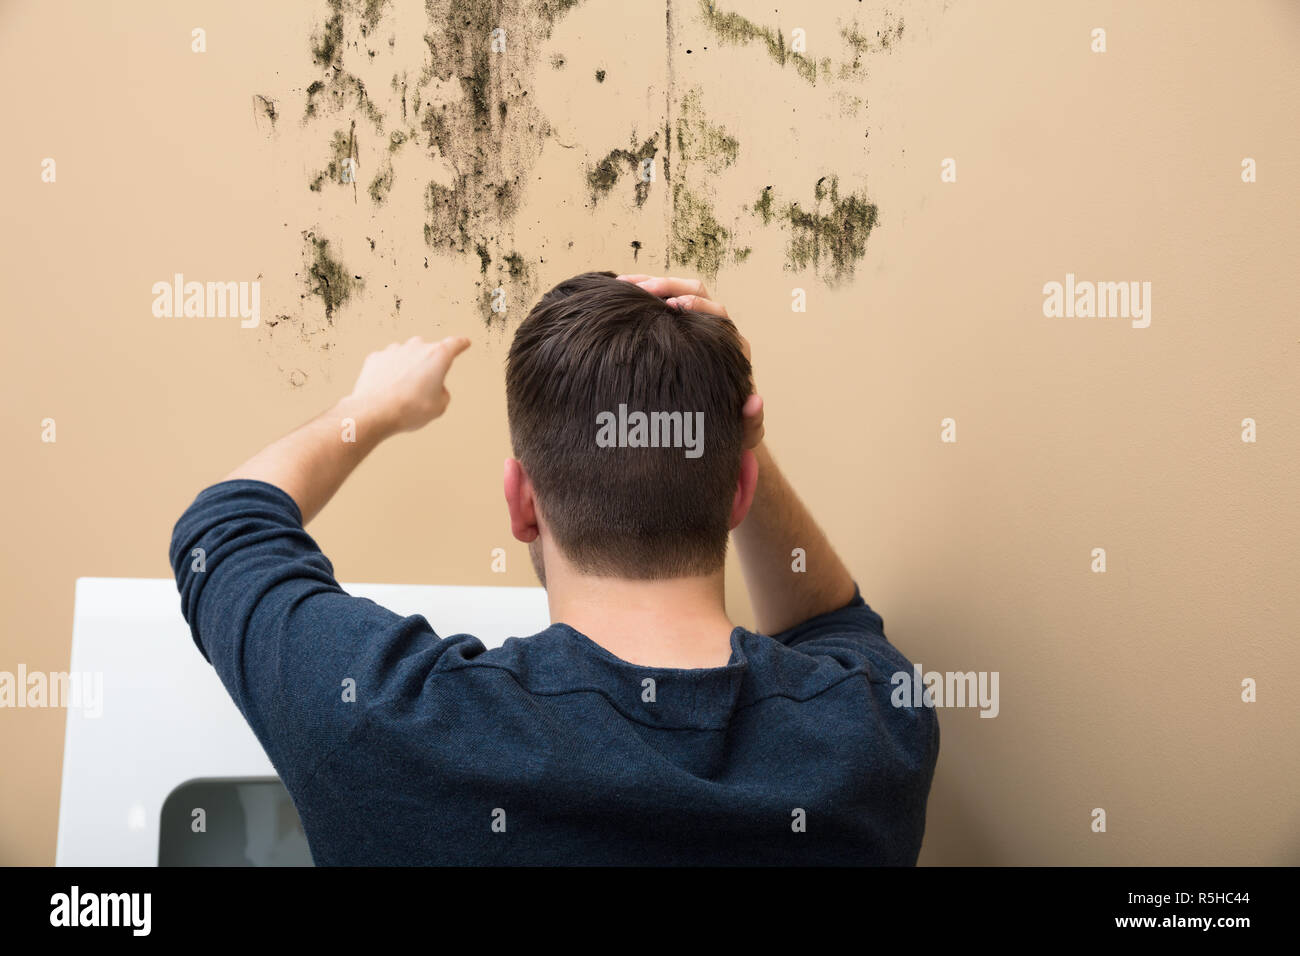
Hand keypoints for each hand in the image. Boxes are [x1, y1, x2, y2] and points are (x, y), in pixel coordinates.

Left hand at [348, 335, 470, 434]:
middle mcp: (416, 347)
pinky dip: (389, 372)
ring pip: (406, 355)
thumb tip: (435, 388)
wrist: (374, 412)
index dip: (461, 344)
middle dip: (428, 365)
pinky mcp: (376, 357)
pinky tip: (387, 388)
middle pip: (428, 351)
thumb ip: (442, 392)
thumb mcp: (439, 407)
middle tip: (424, 387)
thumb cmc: (408, 410)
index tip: (464, 342)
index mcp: (438, 356)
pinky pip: (388, 362)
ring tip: (403, 391)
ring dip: (408, 368)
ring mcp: (394, 350)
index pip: (455, 344)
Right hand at [616, 274, 763, 448]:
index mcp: (731, 348)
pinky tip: (617, 295)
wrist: (711, 424)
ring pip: (676, 291)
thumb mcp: (740, 433)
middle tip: (644, 289)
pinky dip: (641, 295)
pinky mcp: (674, 328)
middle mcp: (714, 331)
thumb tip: (755, 402)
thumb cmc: (727, 426)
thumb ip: (752, 422)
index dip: (697, 307)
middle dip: (670, 286)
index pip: (717, 316)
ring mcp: (693, 326)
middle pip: (696, 293)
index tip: (673, 306)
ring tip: (623, 285)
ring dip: (651, 284)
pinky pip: (660, 302)